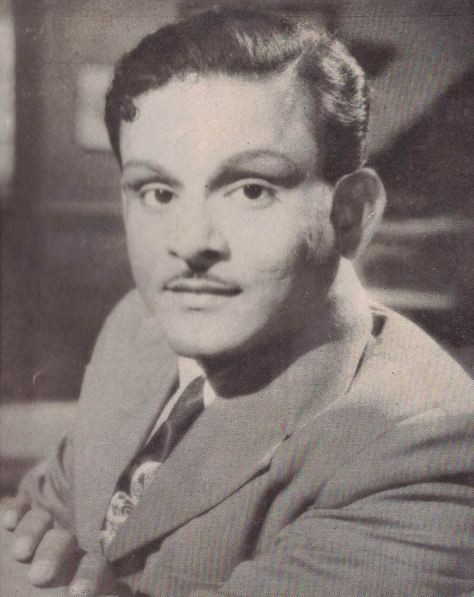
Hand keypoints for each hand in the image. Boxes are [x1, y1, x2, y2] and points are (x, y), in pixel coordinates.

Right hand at [2, 499, 116, 594]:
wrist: (18, 590)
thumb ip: (95, 593)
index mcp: (81, 577)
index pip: (95, 569)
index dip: (90, 577)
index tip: (77, 594)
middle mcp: (62, 553)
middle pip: (66, 541)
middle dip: (55, 553)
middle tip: (39, 576)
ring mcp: (37, 538)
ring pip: (42, 521)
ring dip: (33, 531)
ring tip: (21, 553)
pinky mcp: (12, 528)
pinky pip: (17, 510)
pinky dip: (15, 512)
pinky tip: (8, 522)